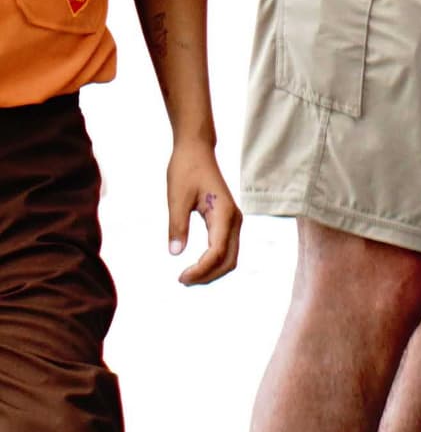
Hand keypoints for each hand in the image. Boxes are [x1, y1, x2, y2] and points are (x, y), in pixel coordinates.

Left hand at [163, 133, 238, 286]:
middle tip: (182, 281)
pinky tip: (196, 265)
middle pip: (229, 259)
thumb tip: (175, 253)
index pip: (218, 251)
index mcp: (224, 214)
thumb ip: (177, 226)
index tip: (180, 278)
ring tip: (187, 276)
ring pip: (230, 256)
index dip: (201, 269)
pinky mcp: (227, 221)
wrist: (197, 151)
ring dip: (211, 271)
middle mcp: (234, 220)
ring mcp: (233, 221)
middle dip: (208, 275)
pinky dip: (213, 261)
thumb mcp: (176, 198)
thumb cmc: (185, 170)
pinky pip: (226, 248)